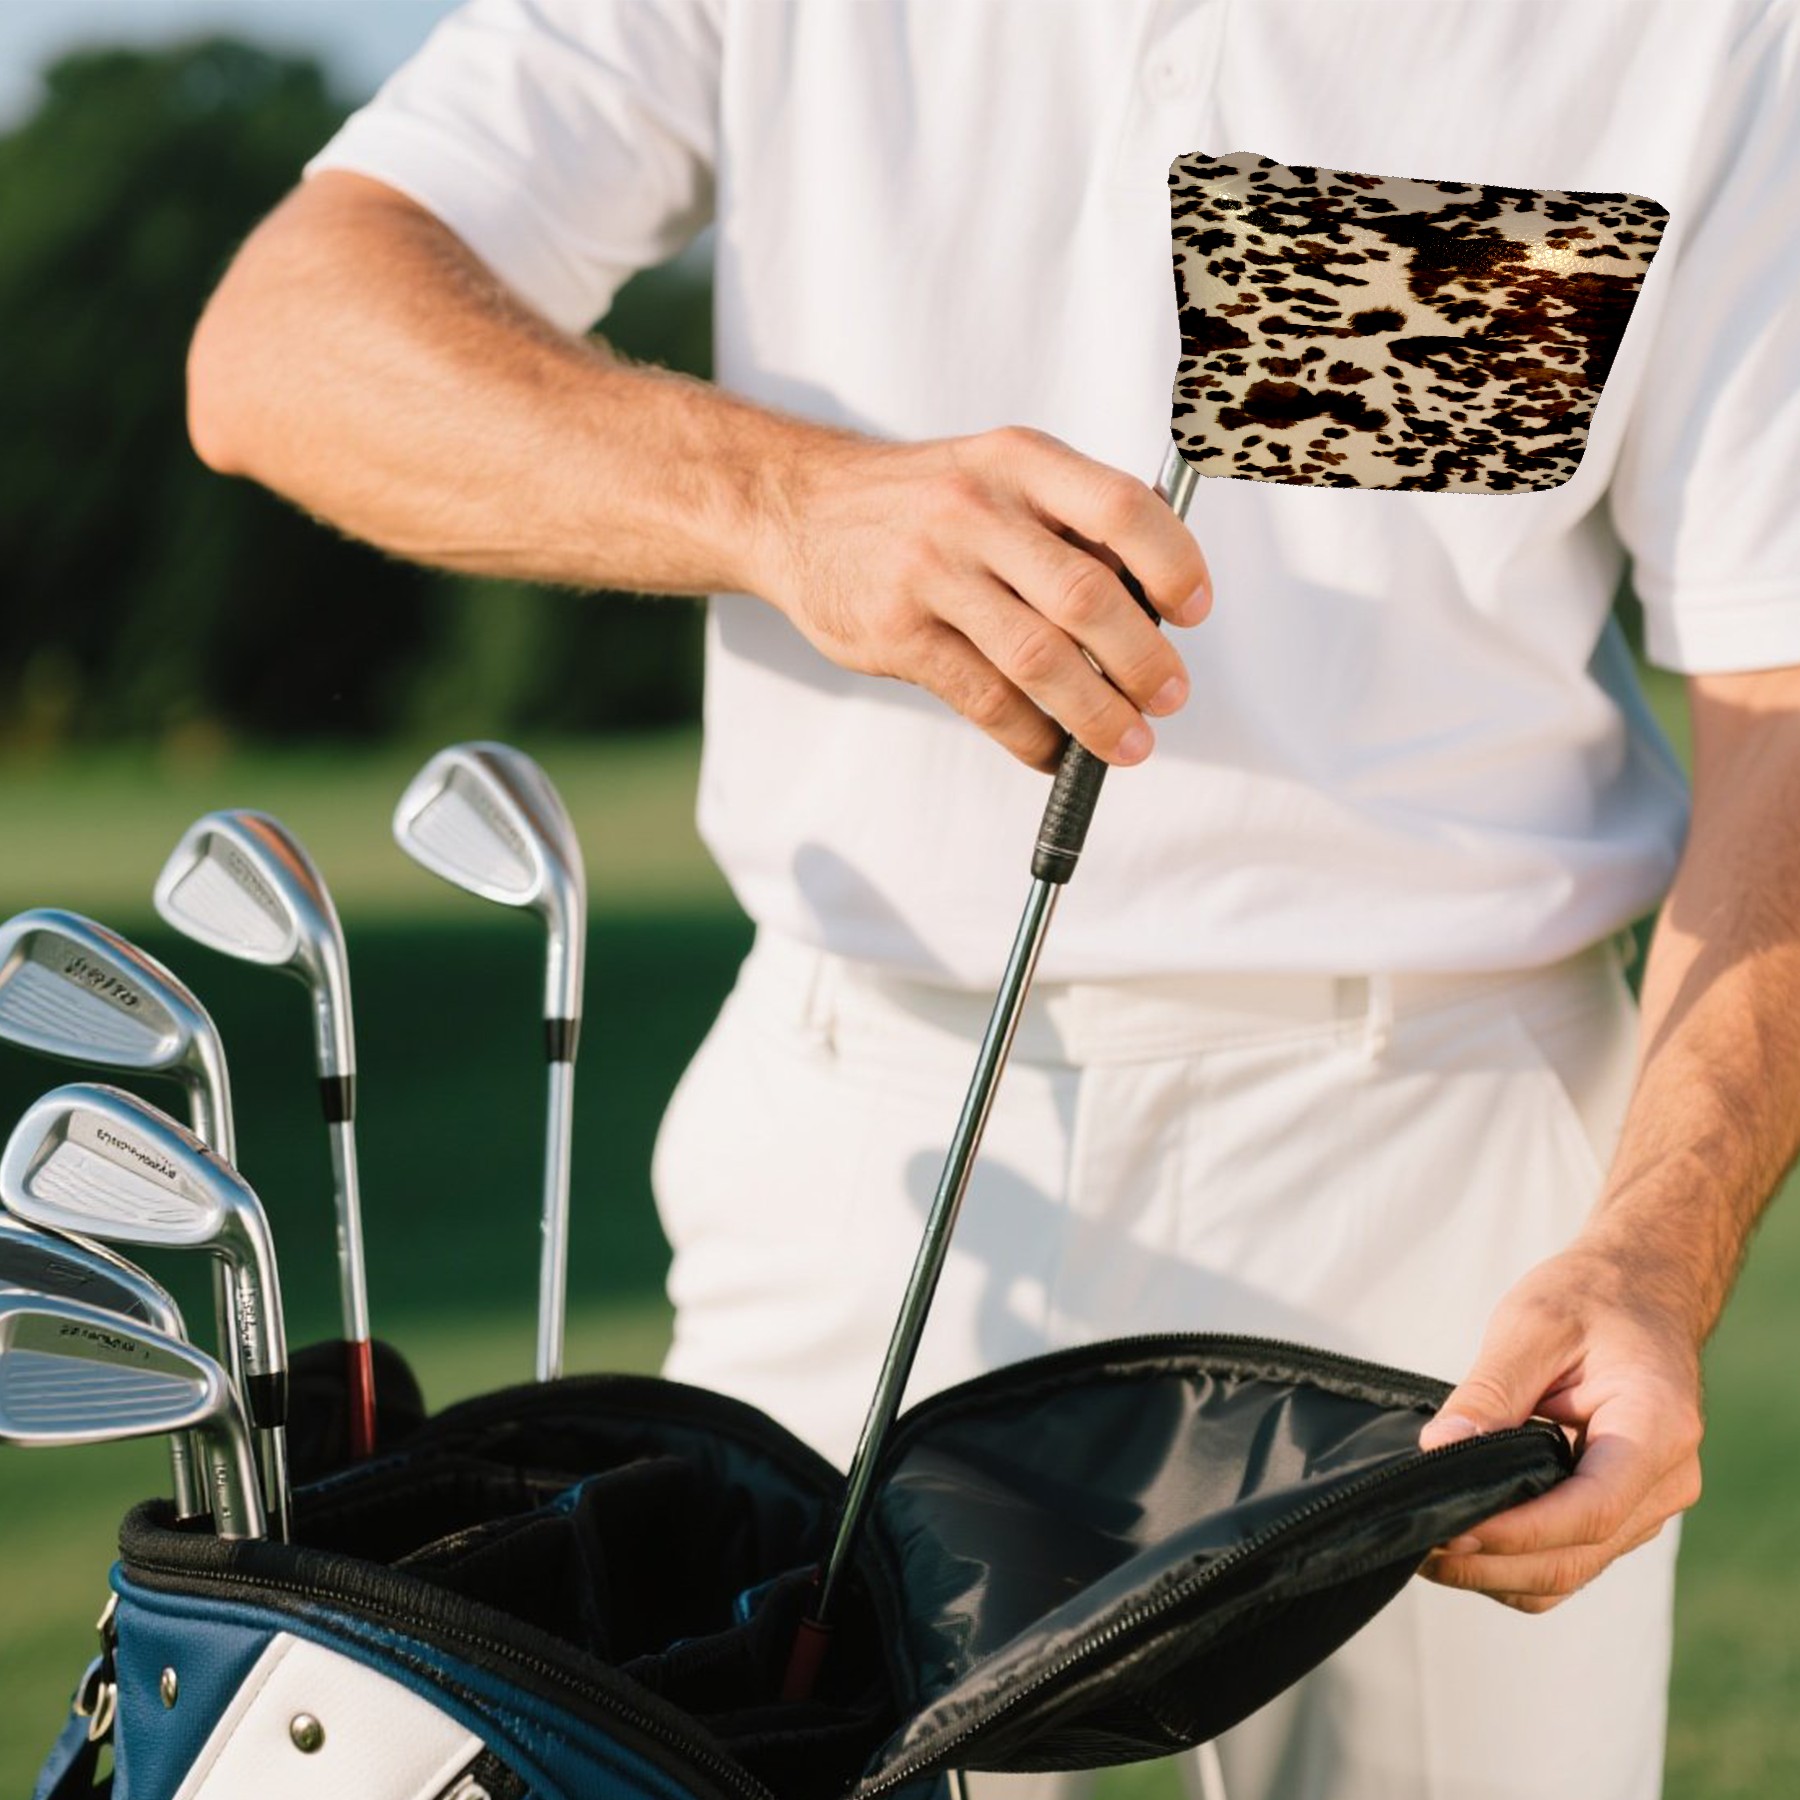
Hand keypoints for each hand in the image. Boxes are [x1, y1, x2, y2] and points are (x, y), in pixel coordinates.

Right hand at [751, 426, 1210, 770]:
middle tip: (1169, 696)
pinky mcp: (897, 634)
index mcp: (1018, 462)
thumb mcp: (994, 472)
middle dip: (1143, 660)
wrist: (797, 509)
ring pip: (1039, 658)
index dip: (1173, 564)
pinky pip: (984, 699)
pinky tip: (1053, 751)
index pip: (1122, 508)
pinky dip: (1031, 737)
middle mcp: (976, 509)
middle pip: (1087, 596)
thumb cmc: (920, 502)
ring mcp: (932, 573)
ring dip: (1097, 714)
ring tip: (1128, 744)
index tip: (1193, 611)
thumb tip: (1157, 596)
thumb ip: (1068, 520)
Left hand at [1416, 1234, 1704, 1612]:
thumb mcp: (1532, 1327)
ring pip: (1571, 1569)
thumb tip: (1437, 1451)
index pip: (1591, 1510)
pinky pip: (1571, 1556)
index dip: (1517, 1532)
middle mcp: (1666, 1481)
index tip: (1448, 1528)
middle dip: (1491, 1561)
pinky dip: (1515, 1562)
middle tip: (1413, 1542)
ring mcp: (1649, 1503)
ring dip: (1496, 1572)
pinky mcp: (1623, 1509)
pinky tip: (1462, 1539)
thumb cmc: (1590, 1299)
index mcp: (1657, 1429)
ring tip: (1425, 1547)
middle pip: (1577, 1555)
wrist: (1639, 1291)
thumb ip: (1489, 1393)